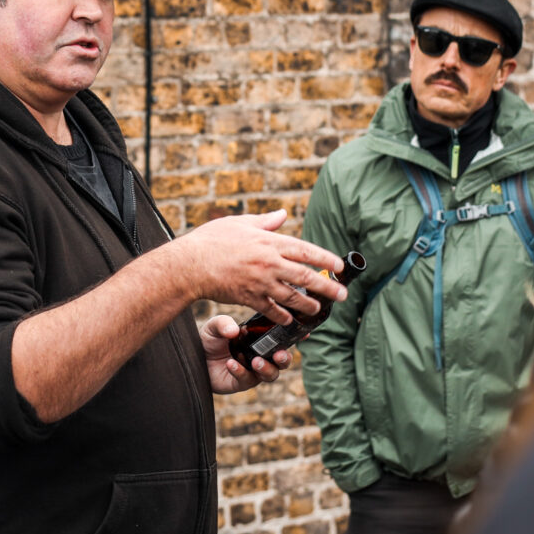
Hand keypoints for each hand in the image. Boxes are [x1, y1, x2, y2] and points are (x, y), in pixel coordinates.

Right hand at [172, 209, 345, 322]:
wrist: (190, 264)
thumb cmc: (212, 239)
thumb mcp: (240, 223)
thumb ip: (265, 221)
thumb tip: (282, 214)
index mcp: (269, 242)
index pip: (305, 250)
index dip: (325, 258)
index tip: (339, 266)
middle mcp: (269, 263)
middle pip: (305, 277)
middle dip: (326, 287)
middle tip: (342, 295)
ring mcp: (260, 283)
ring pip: (292, 297)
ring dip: (308, 305)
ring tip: (319, 309)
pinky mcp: (249, 298)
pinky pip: (272, 310)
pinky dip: (283, 316)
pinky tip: (290, 319)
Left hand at [200, 315, 291, 393]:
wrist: (193, 357)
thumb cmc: (209, 338)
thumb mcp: (214, 326)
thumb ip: (223, 324)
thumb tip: (234, 330)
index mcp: (260, 339)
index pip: (281, 337)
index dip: (296, 336)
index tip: (305, 333)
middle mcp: (260, 355)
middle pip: (282, 360)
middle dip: (285, 358)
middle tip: (279, 355)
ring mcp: (252, 370)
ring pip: (271, 375)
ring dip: (267, 369)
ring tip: (256, 362)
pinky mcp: (241, 383)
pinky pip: (247, 380)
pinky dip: (241, 372)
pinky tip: (231, 364)